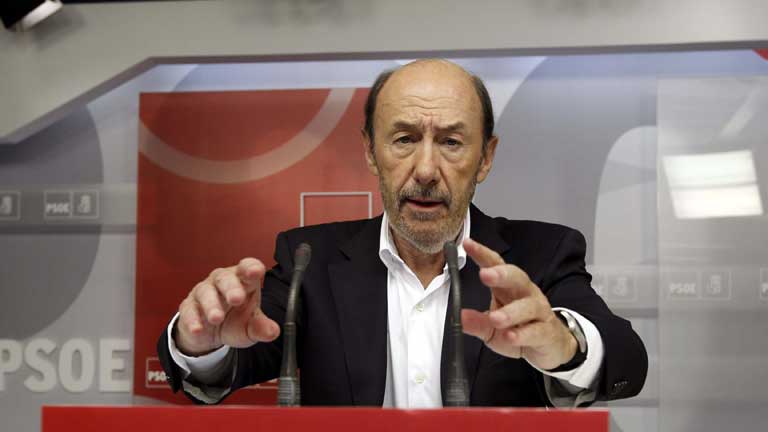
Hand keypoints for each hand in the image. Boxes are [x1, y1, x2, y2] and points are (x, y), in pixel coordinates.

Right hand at [175, 258, 279, 355]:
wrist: (210, 334)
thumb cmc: (234, 321)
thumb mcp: (250, 327)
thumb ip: (261, 328)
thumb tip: (273, 332)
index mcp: (242, 281)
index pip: (247, 267)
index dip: (251, 267)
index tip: (257, 272)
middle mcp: (222, 282)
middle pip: (225, 278)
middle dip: (231, 287)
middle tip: (237, 298)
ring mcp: (203, 293)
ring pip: (205, 292)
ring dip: (211, 304)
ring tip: (216, 318)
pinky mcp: (188, 307)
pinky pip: (189, 310)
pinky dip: (193, 320)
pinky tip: (198, 328)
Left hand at [461, 238, 576, 369]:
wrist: (550, 346)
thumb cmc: (519, 329)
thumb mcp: (492, 329)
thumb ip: (476, 322)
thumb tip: (458, 316)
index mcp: (508, 288)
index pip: (496, 265)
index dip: (482, 254)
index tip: (467, 244)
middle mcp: (526, 294)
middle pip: (517, 277)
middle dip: (501, 274)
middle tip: (485, 274)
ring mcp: (539, 312)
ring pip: (528, 306)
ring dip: (511, 312)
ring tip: (495, 318)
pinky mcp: (548, 332)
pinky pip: (537, 331)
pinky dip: (524, 334)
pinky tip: (512, 336)